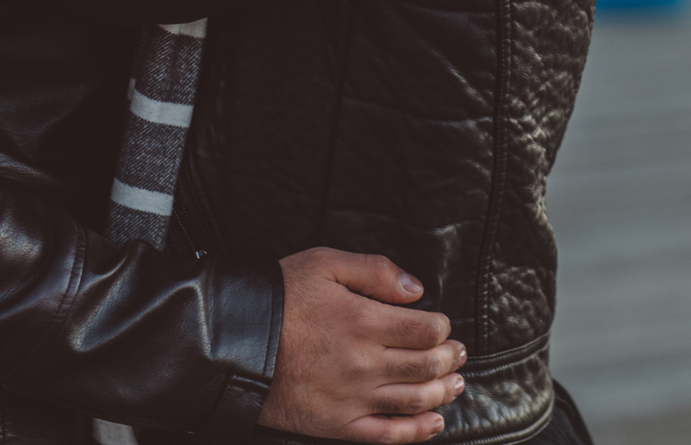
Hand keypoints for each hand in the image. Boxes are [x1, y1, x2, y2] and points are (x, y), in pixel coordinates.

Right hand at [261, 249, 464, 442]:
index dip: (443, 328)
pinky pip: (385, 435)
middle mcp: (363, 363)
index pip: (426, 330)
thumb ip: (375, 270)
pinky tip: (434, 422)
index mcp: (364, 321)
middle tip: (460, 353)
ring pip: (414, 400)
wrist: (231, 343)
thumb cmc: (278, 297)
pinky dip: (416, 431)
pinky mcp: (335, 425)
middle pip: (426, 366)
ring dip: (443, 392)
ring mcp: (351, 398)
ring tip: (457, 383)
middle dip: (451, 359)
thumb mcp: (324, 263)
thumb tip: (416, 288)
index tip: (443, 325)